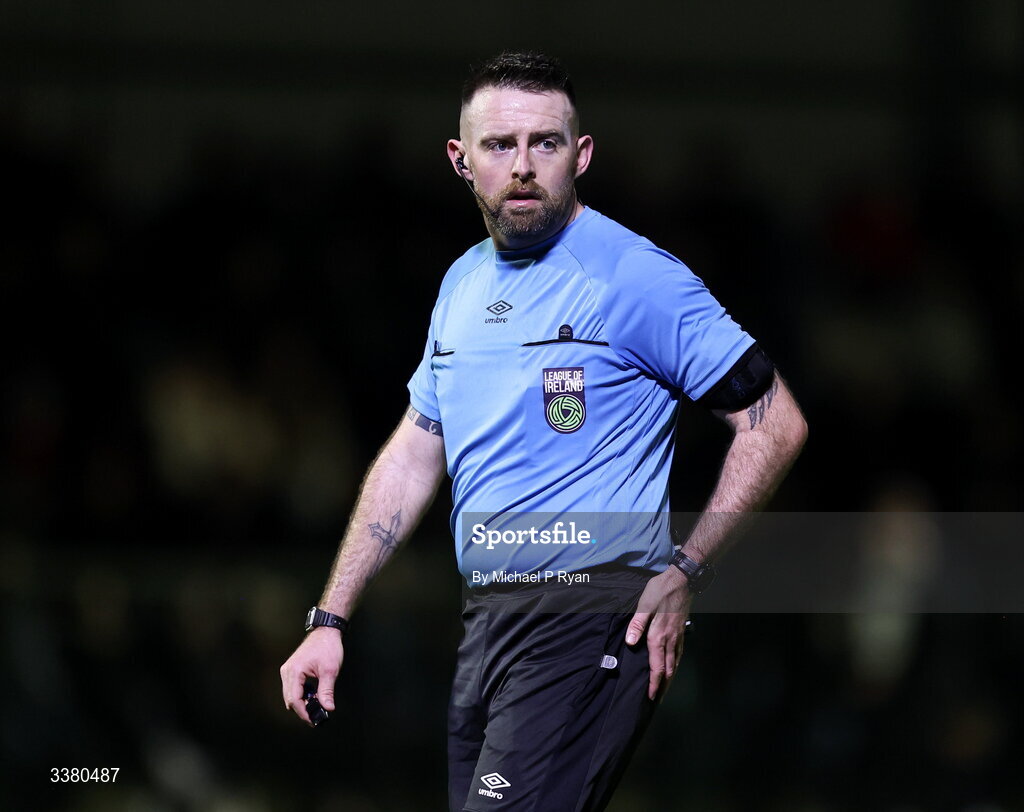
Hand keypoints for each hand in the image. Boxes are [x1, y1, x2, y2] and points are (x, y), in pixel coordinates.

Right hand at [280, 627, 344, 725]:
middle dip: (302, 710)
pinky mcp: (292, 669)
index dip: (303, 713)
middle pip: (290, 699)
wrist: (326, 631)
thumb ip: (327, 691)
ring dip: (302, 703)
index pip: (295, 700)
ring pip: (290, 695)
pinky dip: (301, 695)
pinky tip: (312, 696)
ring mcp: (288, 670)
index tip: (313, 720)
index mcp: (294, 671)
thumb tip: (328, 708)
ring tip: (316, 706)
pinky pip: (293, 688)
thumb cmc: (328, 647)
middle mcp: (287, 671)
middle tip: (316, 716)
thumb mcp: (330, 671)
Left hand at [625, 567, 690, 700]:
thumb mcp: (644, 604)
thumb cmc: (660, 591)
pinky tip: (673, 667)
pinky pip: (679, 654)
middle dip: (663, 687)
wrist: (682, 581)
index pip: (657, 666)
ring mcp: (678, 637)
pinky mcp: (682, 632)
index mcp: (658, 636)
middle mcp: (670, 640)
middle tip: (657, 700)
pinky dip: (676, 666)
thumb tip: (630, 642)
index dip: (653, 683)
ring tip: (665, 690)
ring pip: (675, 664)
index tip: (650, 696)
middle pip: (668, 670)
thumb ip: (637, 624)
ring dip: (670, 679)